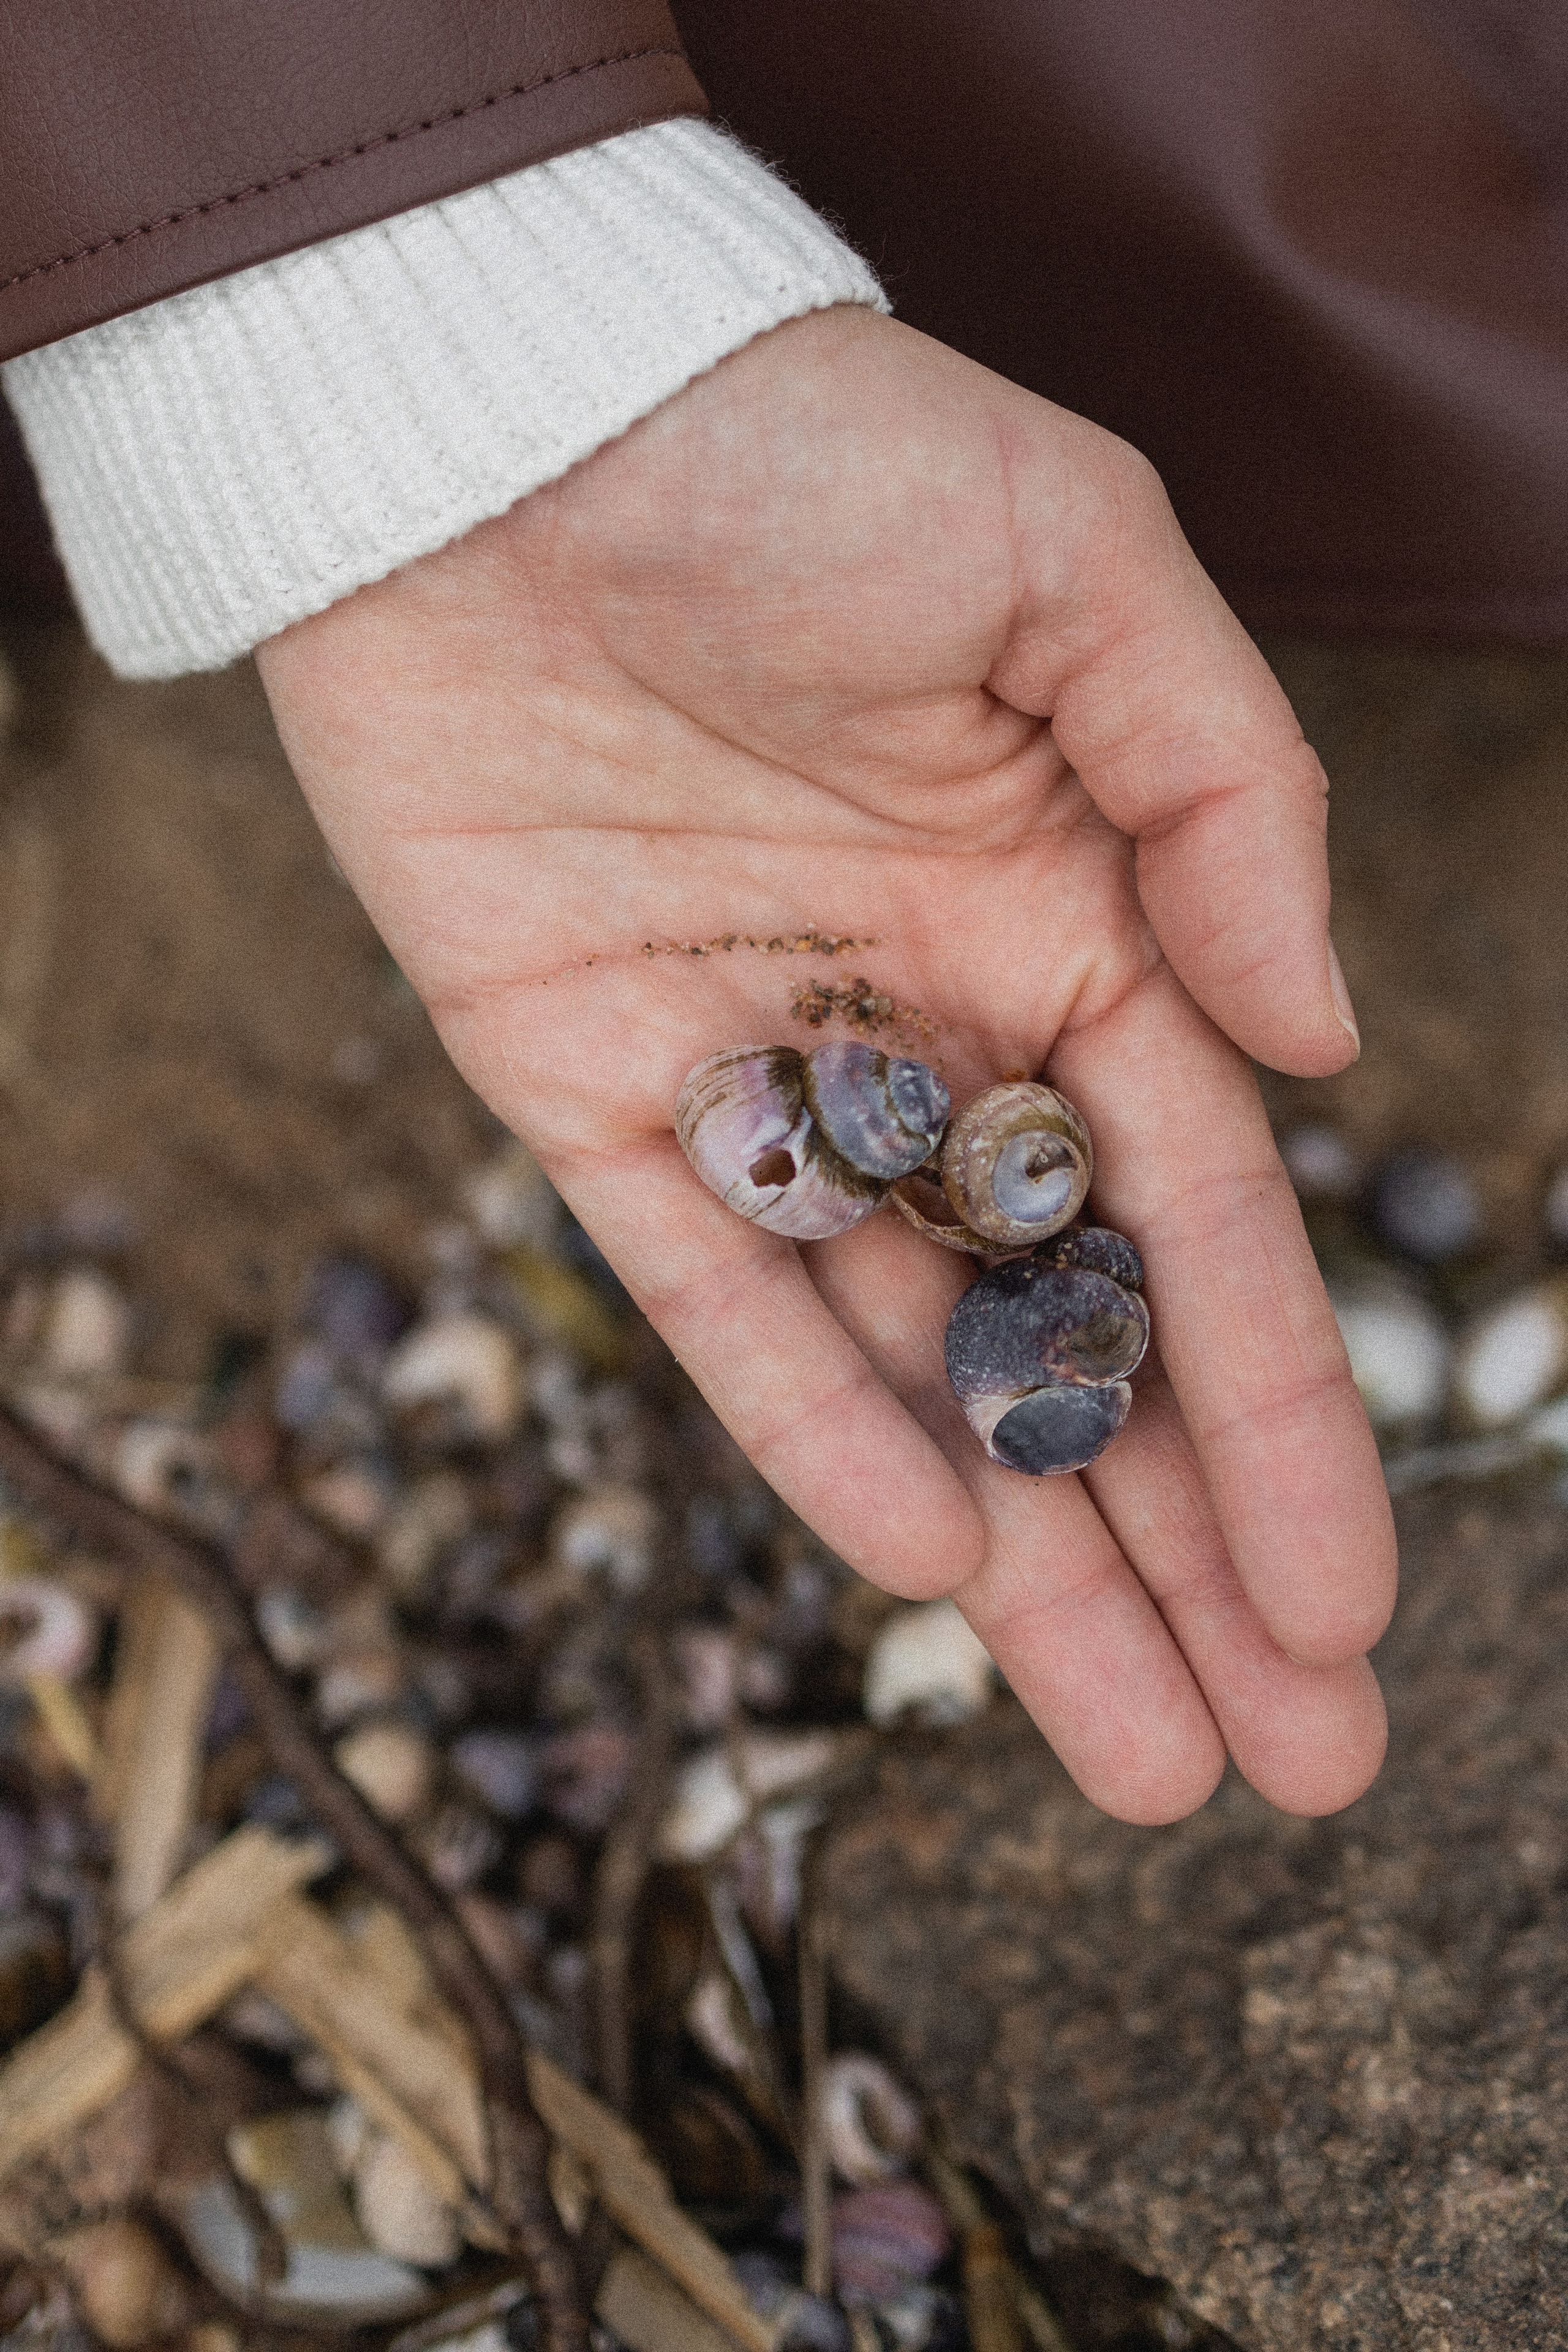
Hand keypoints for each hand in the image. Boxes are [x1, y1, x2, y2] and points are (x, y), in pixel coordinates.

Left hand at [257, 306, 1393, 1824]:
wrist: (499, 411)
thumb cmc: (804, 443)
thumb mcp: (1078, 557)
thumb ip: (1226, 793)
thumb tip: (1318, 1047)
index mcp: (1066, 921)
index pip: (1199, 1222)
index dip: (1276, 1418)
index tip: (1345, 1604)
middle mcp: (928, 1030)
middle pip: (1068, 1341)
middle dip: (1174, 1551)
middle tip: (1280, 1760)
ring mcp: (757, 1076)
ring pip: (904, 1361)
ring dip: (1021, 1553)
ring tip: (1130, 1747)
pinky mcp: (584, 1089)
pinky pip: (705, 1286)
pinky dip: (800, 1418)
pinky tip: (920, 1558)